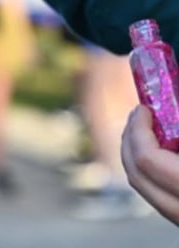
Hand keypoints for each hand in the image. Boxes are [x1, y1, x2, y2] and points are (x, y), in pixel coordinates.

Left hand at [121, 105, 178, 224]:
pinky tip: (153, 150)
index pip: (147, 160)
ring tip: (140, 130)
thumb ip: (178, 133)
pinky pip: (156, 195)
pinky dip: (147, 170)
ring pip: (143, 189)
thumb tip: (153, 108)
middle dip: (129, 141)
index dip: (139, 131)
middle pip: (136, 176)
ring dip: (133, 155)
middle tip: (136, 116)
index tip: (143, 110)